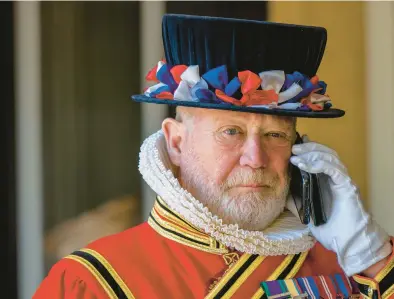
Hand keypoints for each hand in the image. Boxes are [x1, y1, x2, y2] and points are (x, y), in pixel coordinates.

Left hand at [288, 136, 390, 275]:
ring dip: (312, 153)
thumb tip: (279, 191)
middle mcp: (335, 177)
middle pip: (324, 153)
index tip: (293, 147)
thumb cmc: (328, 228)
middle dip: (308, 148)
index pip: (318, 158)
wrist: (346, 242)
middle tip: (293, 148)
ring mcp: (342, 180)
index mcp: (326, 181)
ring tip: (297, 155)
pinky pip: (334, 169)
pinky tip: (306, 165)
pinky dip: (320, 164)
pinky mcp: (346, 186)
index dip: (307, 150)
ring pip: (330, 157)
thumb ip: (294, 199)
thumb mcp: (304, 210)